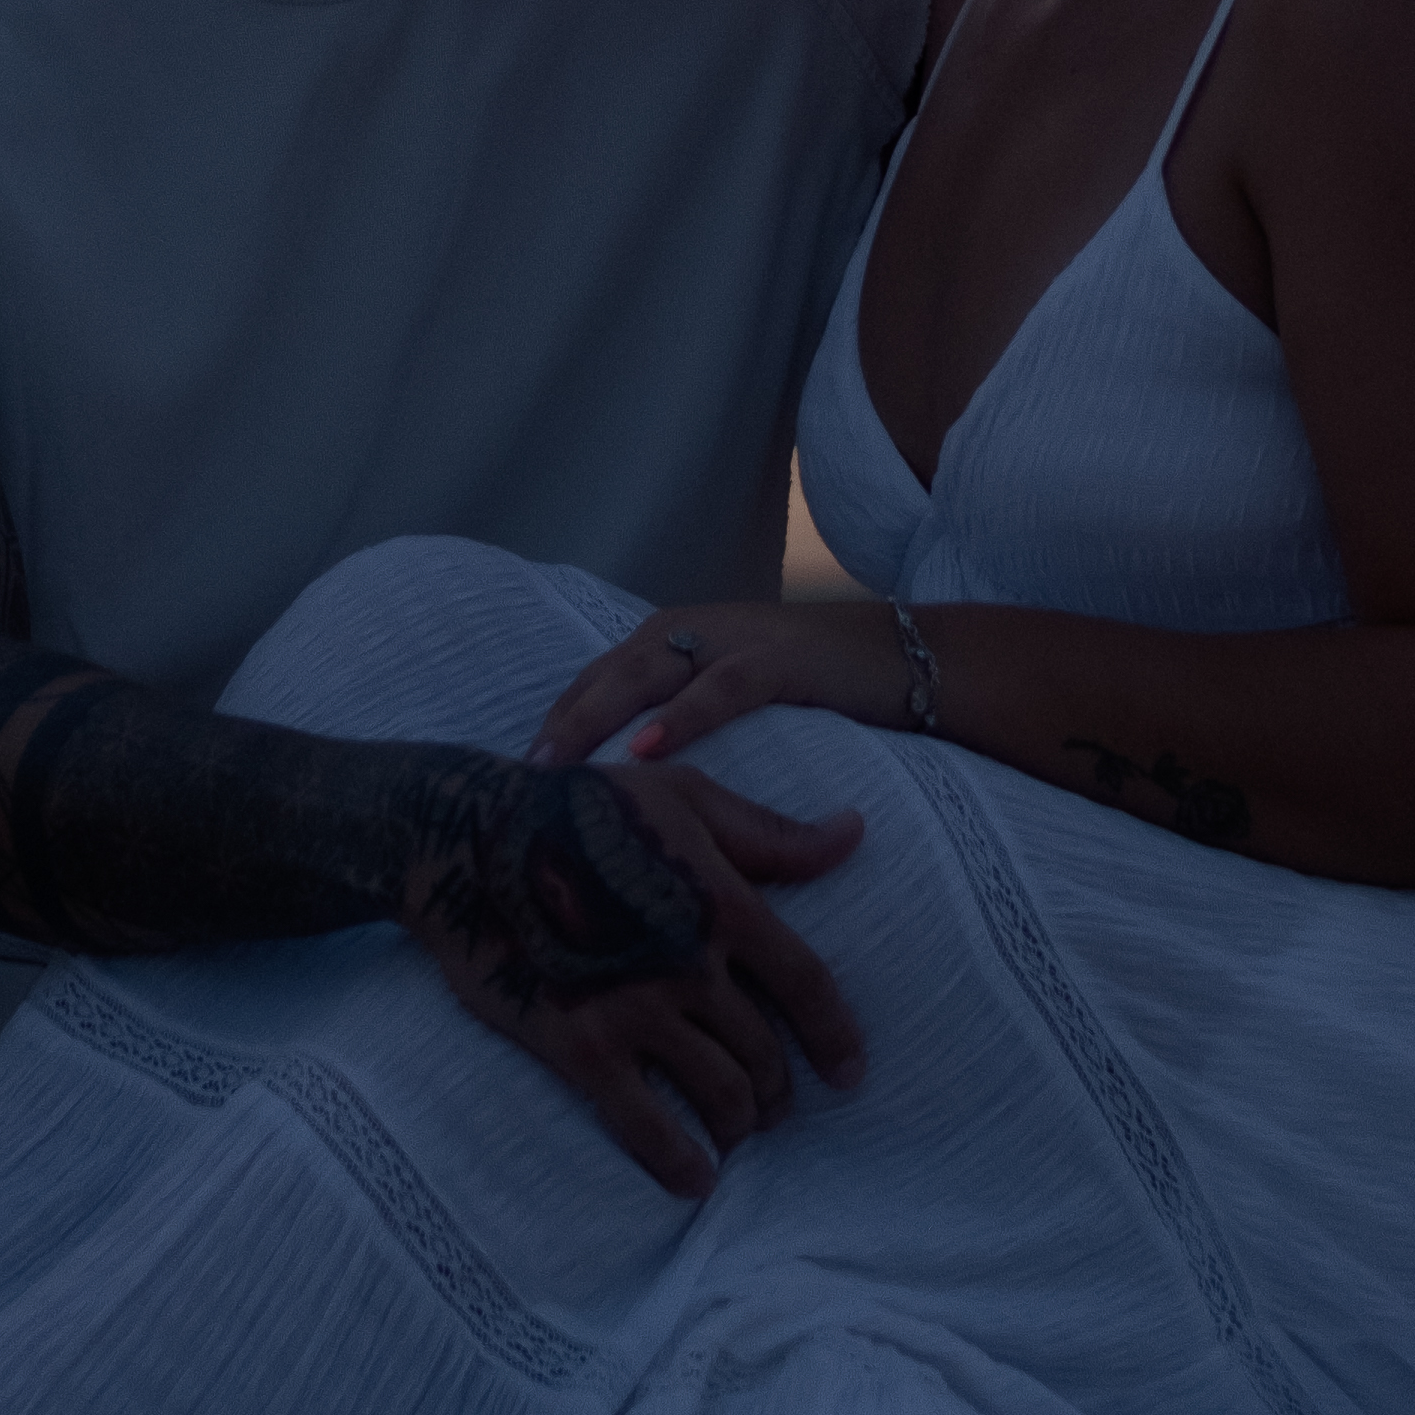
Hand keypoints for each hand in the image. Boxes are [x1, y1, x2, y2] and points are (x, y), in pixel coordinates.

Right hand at [397, 757, 865, 1201]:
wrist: (467, 840)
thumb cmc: (580, 807)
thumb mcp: (684, 797)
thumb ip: (770, 834)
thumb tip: (852, 833)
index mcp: (723, 901)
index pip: (807, 985)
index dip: (836, 1038)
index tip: (849, 1074)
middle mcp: (689, 963)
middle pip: (764, 1051)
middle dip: (779, 1089)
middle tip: (775, 1105)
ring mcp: (634, 1010)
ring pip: (720, 1093)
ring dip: (738, 1122)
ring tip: (736, 1128)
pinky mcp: (579, 1045)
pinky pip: (645, 1125)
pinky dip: (679, 1162)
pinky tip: (695, 1179)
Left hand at [530, 600, 909, 772]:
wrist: (905, 661)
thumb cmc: (814, 691)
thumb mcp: (731, 700)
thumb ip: (678, 719)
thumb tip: (623, 784)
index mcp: (672, 640)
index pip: (593, 682)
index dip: (552, 725)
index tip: (508, 779)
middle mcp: (690, 630)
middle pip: (604, 676)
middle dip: (557, 726)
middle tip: (515, 783)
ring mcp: (732, 638)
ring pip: (645, 675)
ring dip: (596, 720)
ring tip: (556, 768)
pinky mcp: (778, 658)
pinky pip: (719, 688)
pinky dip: (680, 718)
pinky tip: (644, 751)